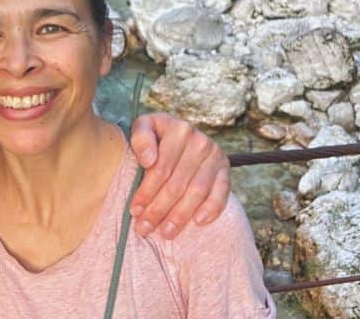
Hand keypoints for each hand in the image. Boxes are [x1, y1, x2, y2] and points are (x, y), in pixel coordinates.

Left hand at [128, 112, 230, 238]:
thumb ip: (140, 139)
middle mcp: (199, 140)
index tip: (134, 210)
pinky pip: (221, 192)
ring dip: (181, 215)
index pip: (160, 169)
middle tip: (144, 228)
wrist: (180, 133)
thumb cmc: (156, 136)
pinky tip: (198, 222)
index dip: (146, 192)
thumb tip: (148, 160)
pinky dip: (212, 208)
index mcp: (178, 129)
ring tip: (166, 232)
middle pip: (177, 184)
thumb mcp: (144, 127)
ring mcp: (215, 155)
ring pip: (197, 191)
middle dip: (159, 209)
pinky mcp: (225, 168)